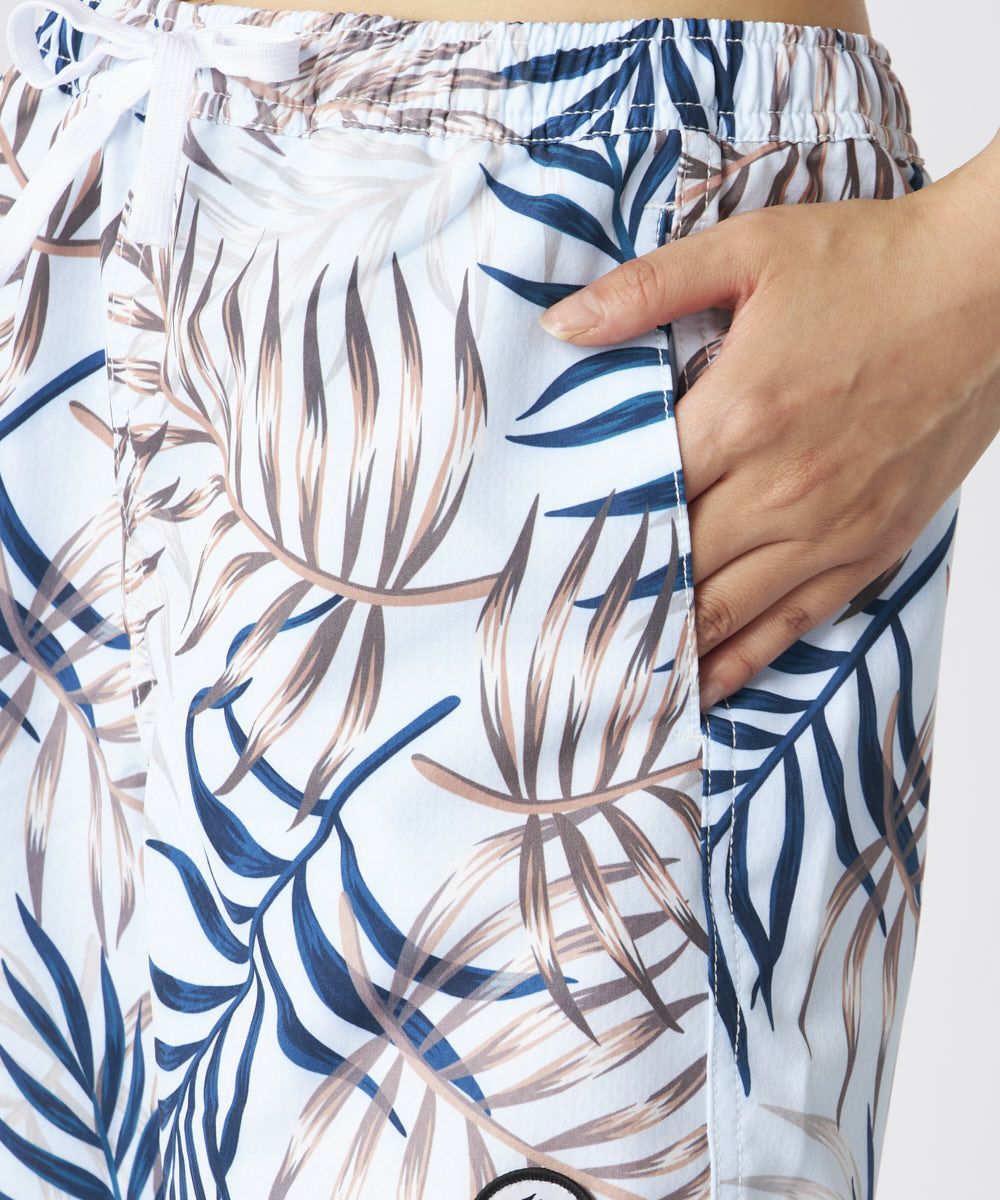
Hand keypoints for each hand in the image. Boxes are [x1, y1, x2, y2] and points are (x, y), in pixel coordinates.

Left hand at [538, 131, 999, 710]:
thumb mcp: (749, 251)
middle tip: (554, 636)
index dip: (586, 535)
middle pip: (674, 568)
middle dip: (614, 603)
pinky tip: (705, 688)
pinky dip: (743, 661)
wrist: (992, 287)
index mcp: (739, 415)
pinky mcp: (871, 546)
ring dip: (667, 647)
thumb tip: (560, 327)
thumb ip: (646, 291)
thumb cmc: (872, 264)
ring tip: (610, 685)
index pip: (637, 498)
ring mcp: (830, 527)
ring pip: (726, 612)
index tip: (537, 566)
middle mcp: (781, 488)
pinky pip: (793, 624)